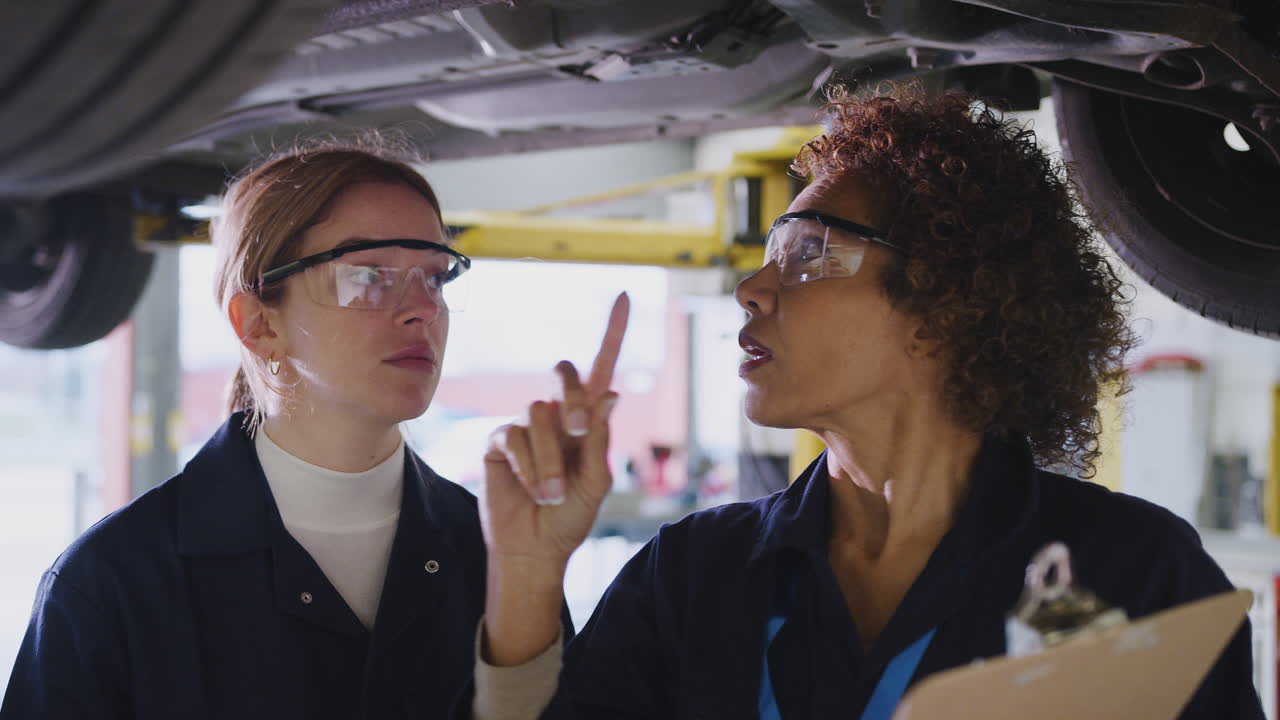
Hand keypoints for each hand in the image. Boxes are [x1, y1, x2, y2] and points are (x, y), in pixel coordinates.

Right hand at [481, 292, 629, 568]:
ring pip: (540, 413)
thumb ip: (600, 439)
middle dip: (574, 400)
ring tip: (551, 493)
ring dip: (550, 458)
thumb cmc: (570, 519)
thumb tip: (613, 394)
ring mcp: (526, 426)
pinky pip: (514, 435)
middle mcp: (557, 416)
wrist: (534, 548)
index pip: (601, 370)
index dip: (612, 333)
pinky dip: (529, 465)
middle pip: (566, 376)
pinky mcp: (499, 441)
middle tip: (579, 433)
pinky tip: (531, 488)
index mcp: (588, 422)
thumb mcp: (596, 482)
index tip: (624, 296)